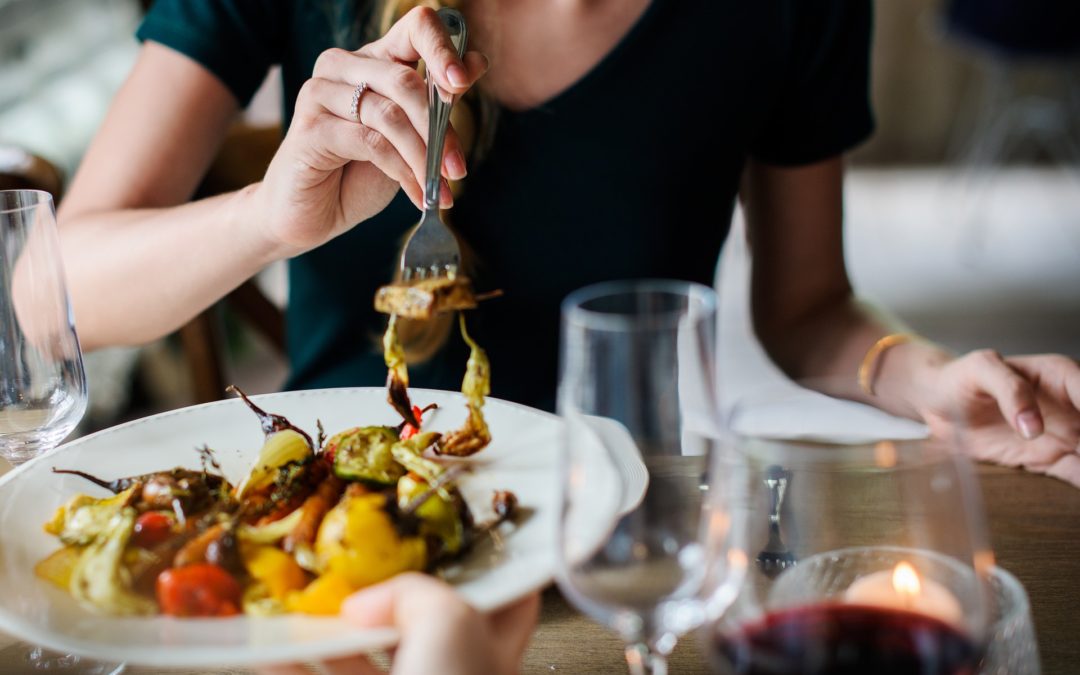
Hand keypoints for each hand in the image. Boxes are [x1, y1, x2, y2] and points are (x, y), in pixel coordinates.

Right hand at [253, 6, 487, 256]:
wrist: (313, 213)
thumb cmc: (361, 171)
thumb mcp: (410, 135)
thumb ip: (437, 102)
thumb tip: (476, 64)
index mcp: (374, 59)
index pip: (415, 28)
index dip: (443, 50)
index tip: (462, 84)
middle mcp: (344, 66)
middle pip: (405, 80)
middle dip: (440, 129)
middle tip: (458, 169)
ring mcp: (321, 93)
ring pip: (389, 115)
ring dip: (423, 157)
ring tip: (440, 188)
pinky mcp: (310, 128)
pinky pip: (370, 143)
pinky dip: (402, 172)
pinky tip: (417, 195)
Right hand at [263, 574, 538, 674]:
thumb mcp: (451, 630)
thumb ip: (418, 595)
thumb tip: (368, 603)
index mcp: (491, 653)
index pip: (507, 598)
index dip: (486, 561)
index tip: (452, 529)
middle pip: (422, 622)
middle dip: (384, 592)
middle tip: (354, 558)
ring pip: (364, 661)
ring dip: (326, 631)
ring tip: (293, 601)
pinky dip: (293, 666)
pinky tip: (266, 652)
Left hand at [919, 350, 1079, 485]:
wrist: (938, 402)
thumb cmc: (962, 377)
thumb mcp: (980, 370)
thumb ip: (1010, 390)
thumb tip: (1034, 427)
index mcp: (1060, 376)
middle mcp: (1071, 406)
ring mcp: (1064, 434)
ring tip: (1079, 464)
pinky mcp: (1049, 459)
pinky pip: (1078, 474)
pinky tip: (1079, 491)